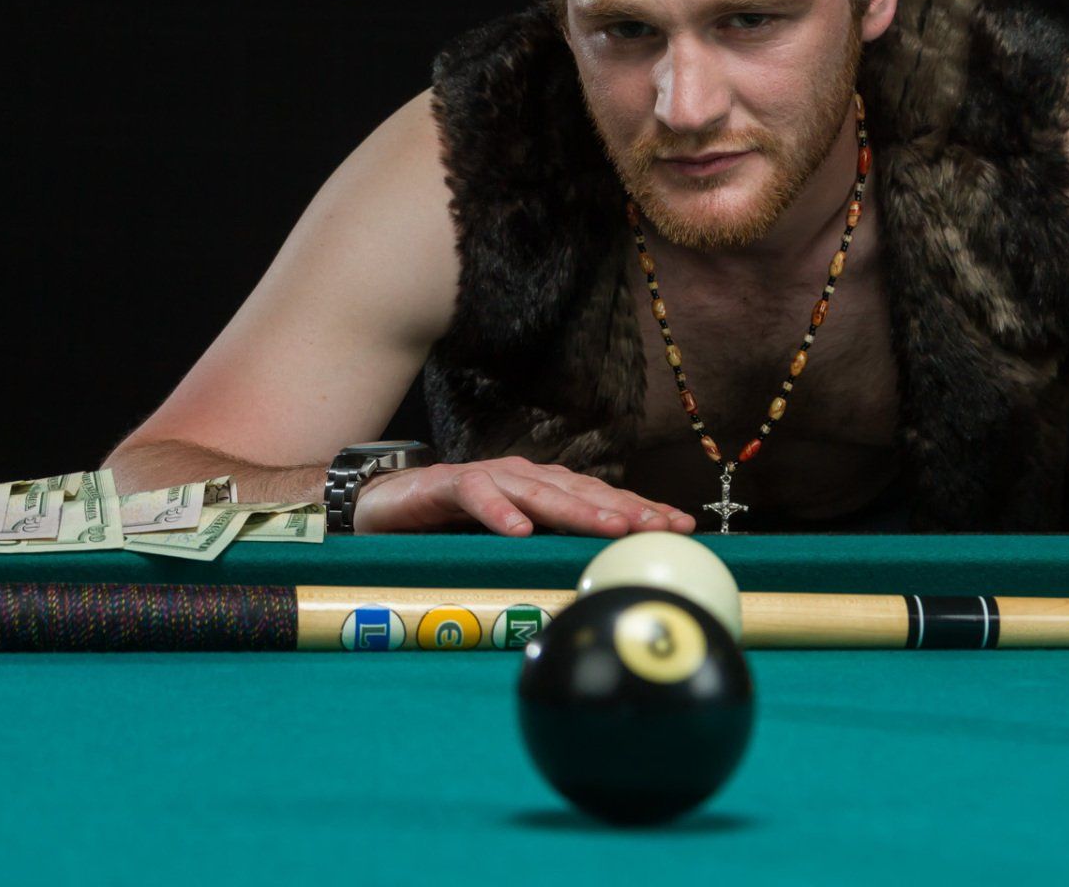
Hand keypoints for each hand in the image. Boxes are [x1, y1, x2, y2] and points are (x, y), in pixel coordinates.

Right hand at [350, 455, 695, 536]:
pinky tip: (518, 531)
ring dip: (576, 508)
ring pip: (539, 491)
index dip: (642, 510)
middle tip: (661, 527)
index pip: (602, 499)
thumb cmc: (454, 530)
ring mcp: (487, 478)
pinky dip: (497, 512)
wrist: (384, 506)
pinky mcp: (447, 484)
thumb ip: (548, 558)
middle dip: (625, 508)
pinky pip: (475, 495)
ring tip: (608, 527)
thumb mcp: (511, 547)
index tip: (684, 527)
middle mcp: (523, 478)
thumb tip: (604, 592)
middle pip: (582, 491)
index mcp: (544, 492)